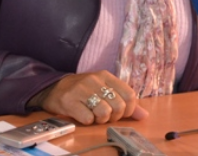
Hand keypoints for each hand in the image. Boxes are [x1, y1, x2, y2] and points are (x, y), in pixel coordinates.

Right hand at [29, 71, 148, 124]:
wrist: (53, 88)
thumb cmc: (83, 90)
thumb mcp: (103, 89)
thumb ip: (124, 100)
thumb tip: (144, 115)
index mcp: (106, 76)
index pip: (129, 94)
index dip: (129, 109)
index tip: (121, 113)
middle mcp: (95, 80)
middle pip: (118, 105)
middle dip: (115, 116)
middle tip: (106, 116)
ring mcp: (82, 91)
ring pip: (104, 112)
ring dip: (101, 120)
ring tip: (94, 115)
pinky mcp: (70, 102)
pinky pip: (88, 119)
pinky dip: (88, 121)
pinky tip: (83, 116)